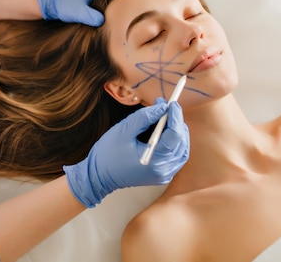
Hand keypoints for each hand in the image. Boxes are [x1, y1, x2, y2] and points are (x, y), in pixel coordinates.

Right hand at [64, 100, 188, 207]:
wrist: (99, 176)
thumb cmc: (108, 154)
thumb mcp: (124, 130)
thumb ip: (144, 117)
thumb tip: (161, 108)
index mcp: (154, 160)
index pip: (175, 136)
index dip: (175, 117)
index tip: (172, 103)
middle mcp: (163, 170)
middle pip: (181, 142)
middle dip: (176, 122)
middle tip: (165, 106)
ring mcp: (163, 175)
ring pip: (181, 149)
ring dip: (177, 132)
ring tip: (166, 117)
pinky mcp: (161, 175)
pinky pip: (175, 157)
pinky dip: (174, 143)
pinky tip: (166, 133)